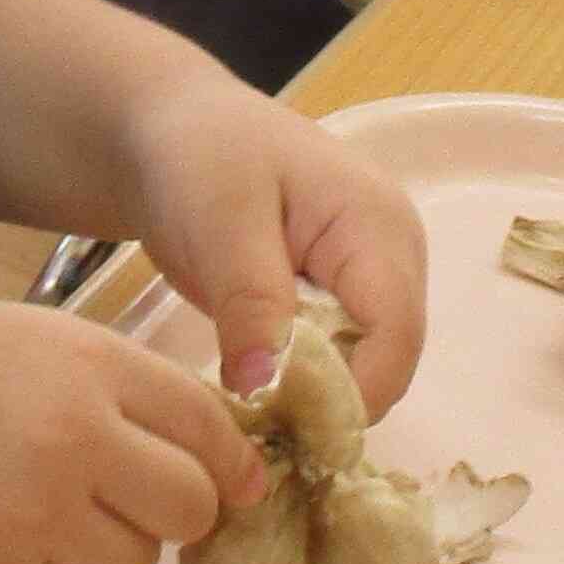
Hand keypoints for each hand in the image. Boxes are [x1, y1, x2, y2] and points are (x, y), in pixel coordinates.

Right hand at [0, 300, 265, 563]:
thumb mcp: (34, 339)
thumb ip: (126, 387)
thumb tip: (227, 461)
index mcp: (90, 369)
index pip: (209, 428)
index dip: (230, 460)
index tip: (233, 479)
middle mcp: (75, 445)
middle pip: (191, 506)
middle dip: (177, 509)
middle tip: (130, 498)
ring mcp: (35, 522)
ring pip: (138, 562)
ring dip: (114, 546)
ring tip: (50, 511)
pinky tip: (14, 543)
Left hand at [117, 70, 428, 406]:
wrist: (168, 131)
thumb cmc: (198, 157)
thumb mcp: (220, 220)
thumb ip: (249, 301)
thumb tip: (265, 389)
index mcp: (379, 226)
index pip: (395, 334)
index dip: (352, 394)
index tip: (285, 432)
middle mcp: (392, 257)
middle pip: (389, 360)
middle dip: (333, 405)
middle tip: (258, 432)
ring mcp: (368, 279)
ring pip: (366, 368)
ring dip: (316, 400)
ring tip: (251, 412)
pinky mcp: (338, 298)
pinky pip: (338, 359)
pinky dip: (302, 384)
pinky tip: (255, 390)